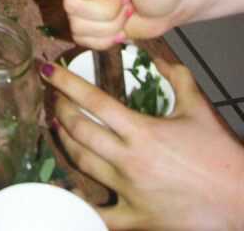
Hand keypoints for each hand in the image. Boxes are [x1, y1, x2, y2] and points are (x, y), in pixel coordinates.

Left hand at [45, 60, 243, 229]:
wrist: (241, 198)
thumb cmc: (220, 153)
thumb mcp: (198, 107)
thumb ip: (176, 76)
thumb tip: (157, 58)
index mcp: (141, 130)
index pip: (93, 101)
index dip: (66, 83)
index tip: (48, 69)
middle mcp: (129, 160)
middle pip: (80, 130)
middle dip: (61, 110)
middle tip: (55, 99)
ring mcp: (130, 191)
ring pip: (83, 163)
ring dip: (66, 142)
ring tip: (60, 128)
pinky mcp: (137, 218)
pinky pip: (100, 214)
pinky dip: (79, 203)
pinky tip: (66, 190)